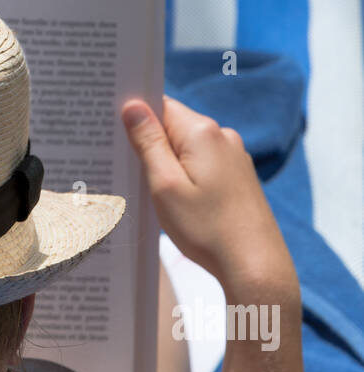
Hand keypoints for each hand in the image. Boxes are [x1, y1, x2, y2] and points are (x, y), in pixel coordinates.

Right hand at [121, 96, 297, 297]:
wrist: (255, 265)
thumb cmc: (206, 229)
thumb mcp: (165, 185)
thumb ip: (148, 142)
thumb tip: (133, 106)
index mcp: (202, 133)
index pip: (160, 106)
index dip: (136, 116)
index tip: (115, 134)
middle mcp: (223, 137)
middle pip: (174, 126)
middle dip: (150, 144)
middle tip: (128, 170)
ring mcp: (235, 157)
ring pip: (188, 148)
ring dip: (169, 164)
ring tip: (154, 192)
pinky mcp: (239, 177)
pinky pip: (204, 164)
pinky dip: (187, 176)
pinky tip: (180, 201)